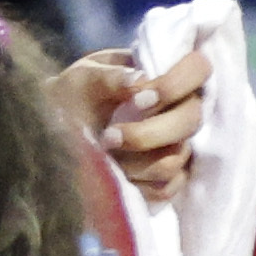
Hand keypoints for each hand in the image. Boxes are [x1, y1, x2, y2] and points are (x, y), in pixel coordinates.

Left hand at [62, 37, 212, 206]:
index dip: (175, 85)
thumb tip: (138, 80)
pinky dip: (136, 183)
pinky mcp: (168, 178)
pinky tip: (114, 172)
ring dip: (135, 162)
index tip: (137, 99)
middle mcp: (181, 109)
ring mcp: (178, 144)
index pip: (199, 68)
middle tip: (108, 136)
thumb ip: (109, 76)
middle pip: (191, 121)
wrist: (56, 130)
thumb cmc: (76, 95)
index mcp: (167, 76)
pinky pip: (166, 187)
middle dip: (147, 133)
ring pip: (175, 159)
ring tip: (104, 153)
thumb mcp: (83, 78)